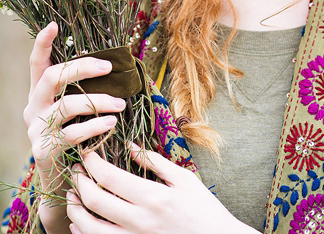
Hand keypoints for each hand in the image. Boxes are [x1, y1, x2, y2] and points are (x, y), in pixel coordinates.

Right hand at [23, 22, 127, 232]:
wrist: (65, 182)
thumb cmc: (79, 138)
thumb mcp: (80, 111)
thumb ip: (88, 90)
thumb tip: (118, 65)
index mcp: (41, 95)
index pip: (37, 65)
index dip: (42, 44)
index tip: (52, 24)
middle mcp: (34, 109)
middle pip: (52, 77)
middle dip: (83, 67)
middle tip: (110, 68)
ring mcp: (37, 130)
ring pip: (66, 105)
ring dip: (99, 101)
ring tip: (121, 104)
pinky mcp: (45, 151)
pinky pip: (73, 133)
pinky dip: (95, 125)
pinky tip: (111, 123)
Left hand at [65, 146, 255, 233]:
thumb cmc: (203, 208)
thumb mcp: (184, 179)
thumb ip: (156, 162)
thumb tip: (130, 146)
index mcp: (153, 197)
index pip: (110, 178)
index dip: (92, 164)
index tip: (87, 154)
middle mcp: (138, 220)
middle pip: (94, 201)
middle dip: (78, 182)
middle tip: (75, 170)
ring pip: (88, 227)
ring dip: (74, 209)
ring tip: (73, 195)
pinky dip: (82, 232)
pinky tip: (80, 222)